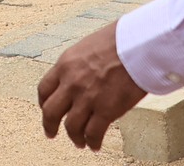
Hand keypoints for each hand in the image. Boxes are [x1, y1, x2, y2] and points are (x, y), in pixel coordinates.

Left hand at [37, 23, 147, 150]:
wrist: (139, 44)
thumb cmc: (120, 40)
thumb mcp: (89, 46)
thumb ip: (81, 63)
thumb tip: (85, 73)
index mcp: (66, 64)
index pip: (44, 89)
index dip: (44, 102)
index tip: (47, 108)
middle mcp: (71, 83)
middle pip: (50, 112)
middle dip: (49, 126)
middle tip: (51, 133)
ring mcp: (87, 98)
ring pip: (71, 127)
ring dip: (74, 137)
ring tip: (79, 142)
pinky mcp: (106, 111)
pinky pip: (93, 134)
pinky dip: (93, 143)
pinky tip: (95, 145)